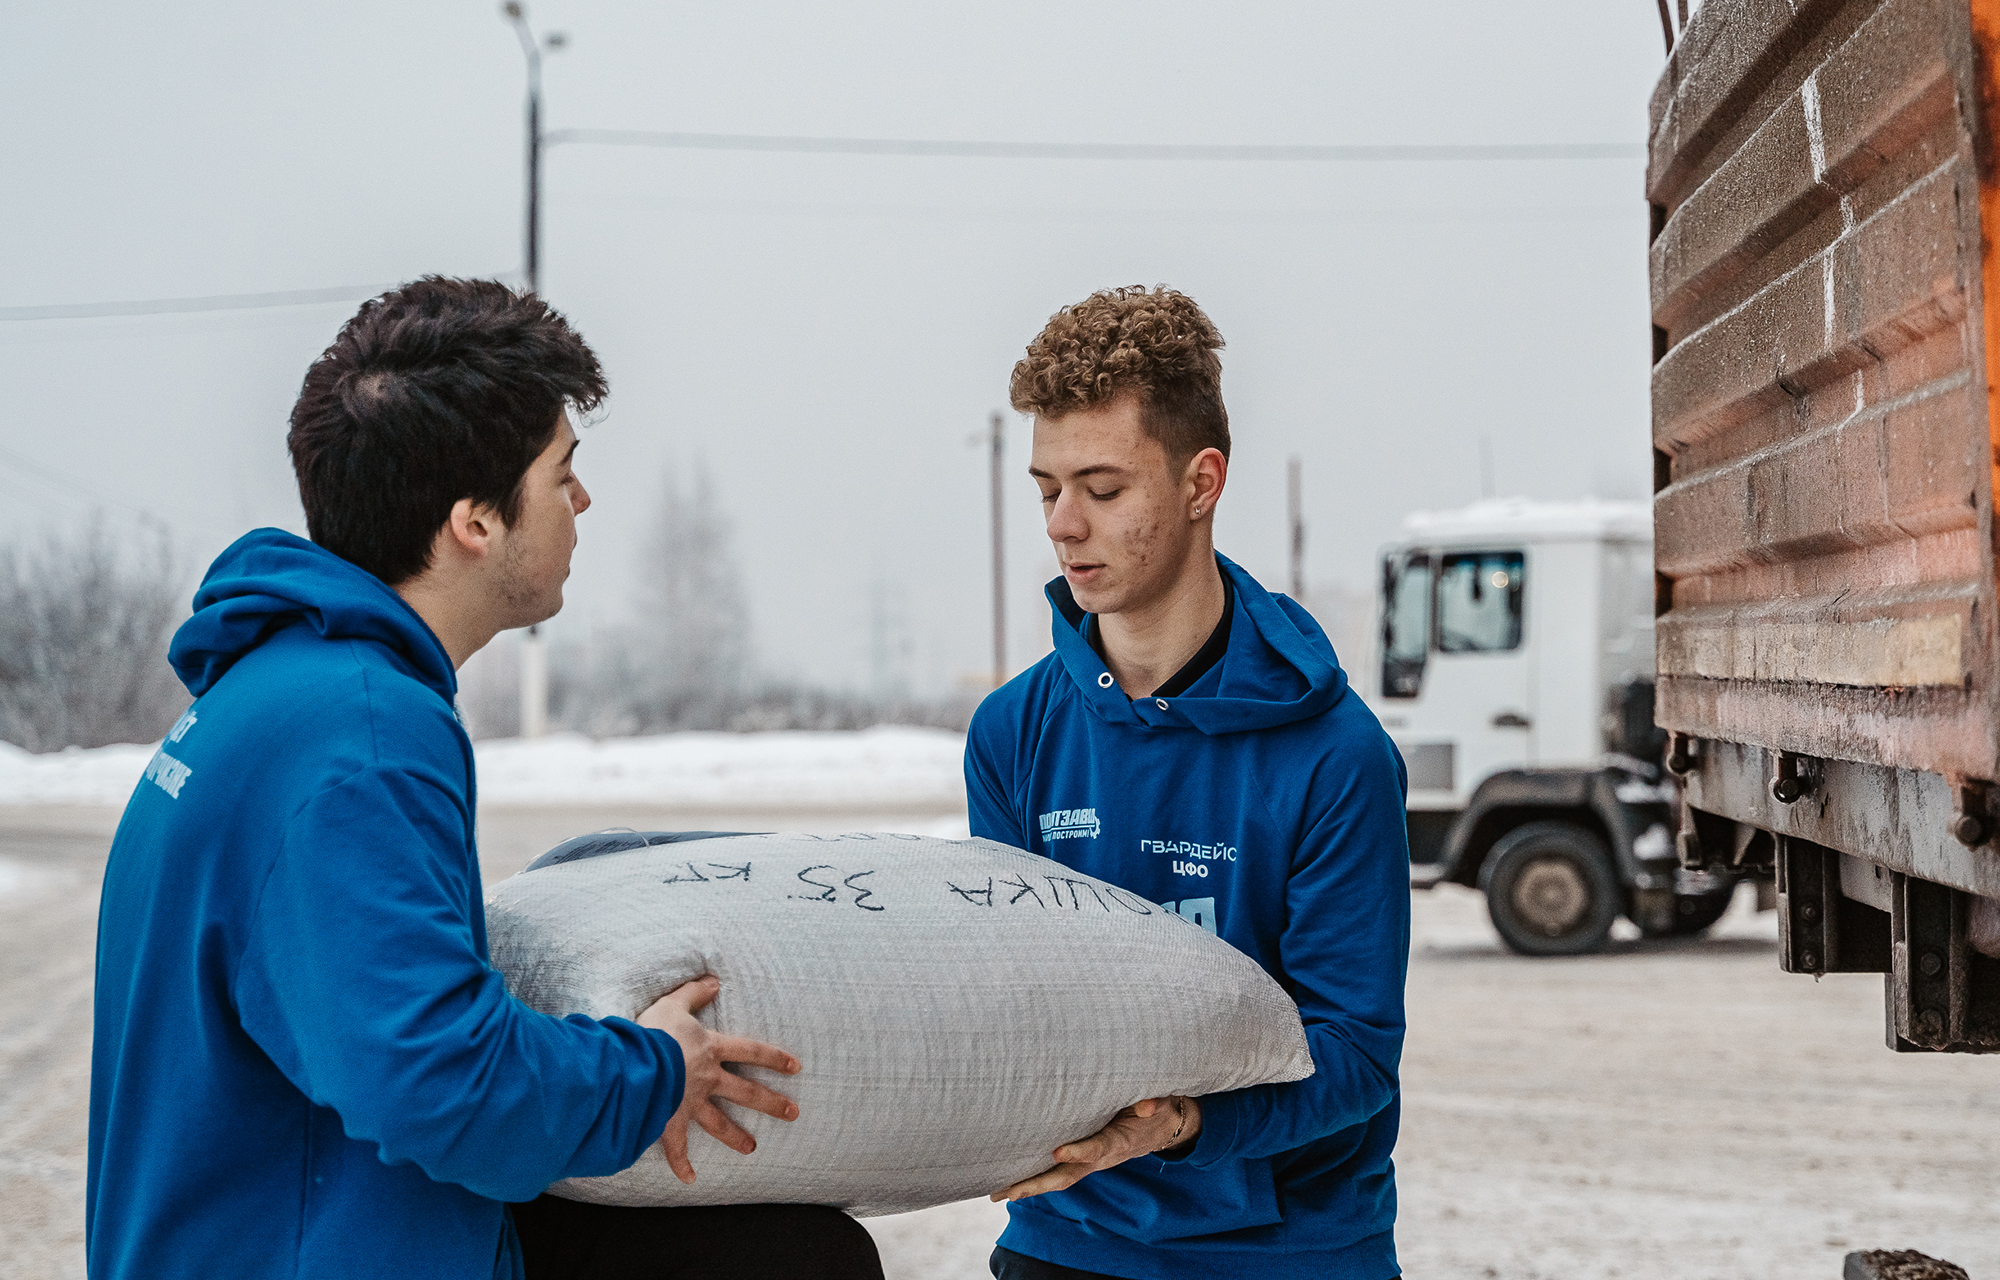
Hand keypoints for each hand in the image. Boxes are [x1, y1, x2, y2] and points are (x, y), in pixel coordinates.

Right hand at [637, 974, 801, 1184]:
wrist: (633, 1062)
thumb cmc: (652, 1031)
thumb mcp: (674, 1003)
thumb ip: (694, 992)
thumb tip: (714, 980)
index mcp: (710, 1049)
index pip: (751, 1051)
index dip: (774, 1058)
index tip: (796, 1068)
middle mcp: (706, 1078)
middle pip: (746, 1092)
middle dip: (771, 1103)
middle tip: (793, 1113)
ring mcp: (689, 1102)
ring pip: (719, 1122)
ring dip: (736, 1136)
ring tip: (752, 1148)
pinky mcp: (669, 1120)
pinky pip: (676, 1146)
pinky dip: (681, 1164)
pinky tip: (690, 1179)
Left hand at [991, 1095, 1201, 1201]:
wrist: (1161, 1126)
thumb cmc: (1155, 1108)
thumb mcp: (1160, 1103)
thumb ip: (1154, 1102)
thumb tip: (1147, 1105)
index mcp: (1118, 1141)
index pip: (1097, 1149)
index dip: (1079, 1152)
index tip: (1057, 1151)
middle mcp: (1102, 1157)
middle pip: (1068, 1175)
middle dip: (1039, 1184)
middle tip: (1011, 1191)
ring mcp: (1091, 1161)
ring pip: (1058, 1178)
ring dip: (1029, 1187)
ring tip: (997, 1193)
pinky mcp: (1083, 1160)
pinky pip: (1057, 1173)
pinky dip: (1034, 1181)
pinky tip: (1009, 1184)